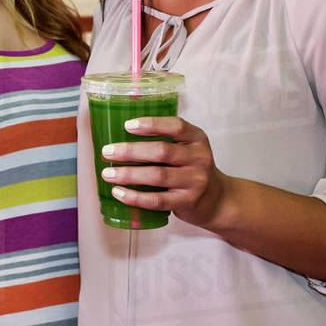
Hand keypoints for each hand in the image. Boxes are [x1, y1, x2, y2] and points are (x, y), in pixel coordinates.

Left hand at [99, 116, 233, 229]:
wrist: (218, 199)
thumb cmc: (191, 168)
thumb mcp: (188, 148)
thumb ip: (164, 139)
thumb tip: (118, 135)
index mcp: (197, 139)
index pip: (176, 126)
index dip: (151, 124)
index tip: (127, 125)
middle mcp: (199, 158)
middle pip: (162, 151)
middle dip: (130, 151)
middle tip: (107, 152)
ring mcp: (195, 181)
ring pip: (157, 175)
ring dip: (128, 174)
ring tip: (108, 174)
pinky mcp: (187, 202)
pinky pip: (157, 200)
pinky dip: (135, 197)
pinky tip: (119, 193)